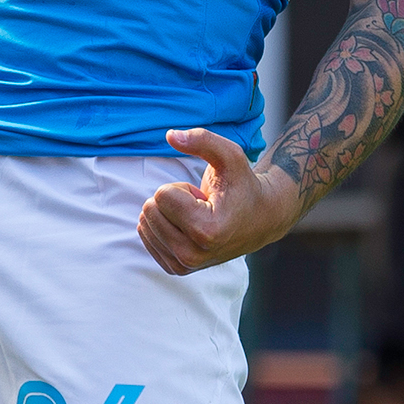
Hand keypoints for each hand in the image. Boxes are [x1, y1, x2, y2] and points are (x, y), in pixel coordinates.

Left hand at [136, 128, 301, 275]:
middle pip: (149, 210)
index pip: (161, 195)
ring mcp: (183, 265)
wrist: (259, 220)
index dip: (181, 187)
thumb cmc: (242, 186)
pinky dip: (161, 225)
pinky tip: (188, 227)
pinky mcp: (176, 268)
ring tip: (197, 216)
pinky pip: (145, 235)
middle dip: (172, 200)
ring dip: (168, 214)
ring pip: (144, 223)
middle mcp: (192, 254)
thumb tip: (170, 135)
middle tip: (200, 206)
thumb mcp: (229, 156)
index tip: (205, 197)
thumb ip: (202, 140)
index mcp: (206, 231)